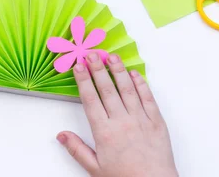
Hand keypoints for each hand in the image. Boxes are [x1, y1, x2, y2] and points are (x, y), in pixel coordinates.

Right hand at [57, 53, 177, 176]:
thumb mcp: (95, 168)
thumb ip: (77, 149)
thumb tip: (61, 135)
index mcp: (104, 132)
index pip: (90, 99)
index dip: (83, 80)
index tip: (78, 66)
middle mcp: (121, 122)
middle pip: (106, 89)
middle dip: (98, 69)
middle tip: (92, 54)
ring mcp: (140, 119)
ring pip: (127, 89)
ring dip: (118, 71)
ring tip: (112, 57)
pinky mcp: (156, 121)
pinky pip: (147, 98)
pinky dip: (140, 84)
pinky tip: (134, 74)